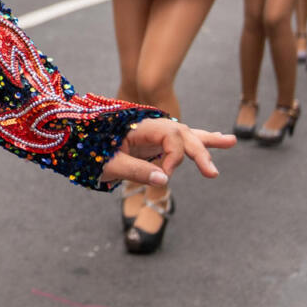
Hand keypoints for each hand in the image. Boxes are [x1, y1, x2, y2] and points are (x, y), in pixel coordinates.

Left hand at [100, 118, 234, 186]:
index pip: (169, 136)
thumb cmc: (88, 153)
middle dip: (199, 152)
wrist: (74, 145)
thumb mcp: (108, 164)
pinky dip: (198, 142)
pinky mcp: (154, 144)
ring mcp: (153, 135)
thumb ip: (135, 170)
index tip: (164, 175)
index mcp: (138, 127)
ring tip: (231, 141)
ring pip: (185, 134)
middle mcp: (149, 128)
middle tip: (212, 173)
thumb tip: (163, 179)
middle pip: (182, 133)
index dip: (172, 157)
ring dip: (207, 141)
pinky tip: (219, 140)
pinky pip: (180, 141)